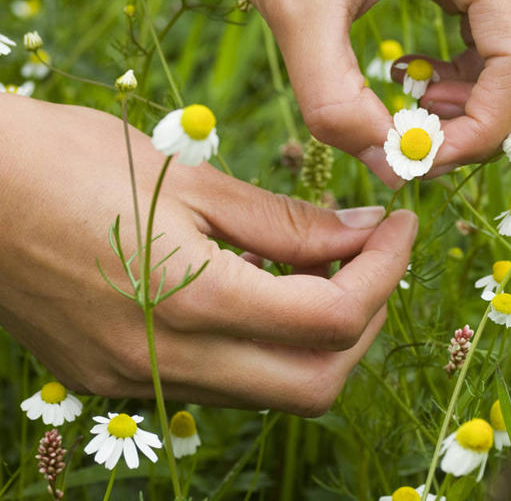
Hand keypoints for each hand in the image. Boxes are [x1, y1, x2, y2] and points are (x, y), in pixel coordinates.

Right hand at [0, 95, 415, 413]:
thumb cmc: (72, 159)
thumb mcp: (191, 180)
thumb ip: (284, 221)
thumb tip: (360, 231)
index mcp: (193, 302)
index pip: (334, 319)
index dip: (386, 271)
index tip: (400, 225)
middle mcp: (167, 363)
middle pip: (317, 382)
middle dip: (365, 318)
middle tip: (372, 252)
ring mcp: (135, 381)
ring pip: (269, 388)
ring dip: (315, 334)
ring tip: (318, 262)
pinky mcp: (112, 377)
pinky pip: (217, 379)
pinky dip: (259, 340)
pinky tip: (253, 282)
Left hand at [148, 0, 510, 182]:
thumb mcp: (293, 10)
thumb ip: (336, 100)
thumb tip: (390, 167)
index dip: (485, 126)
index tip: (418, 158)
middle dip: (494, 117)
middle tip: (420, 140)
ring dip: (489, 96)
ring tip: (417, 106)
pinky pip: (500, 28)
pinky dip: (474, 71)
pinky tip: (417, 75)